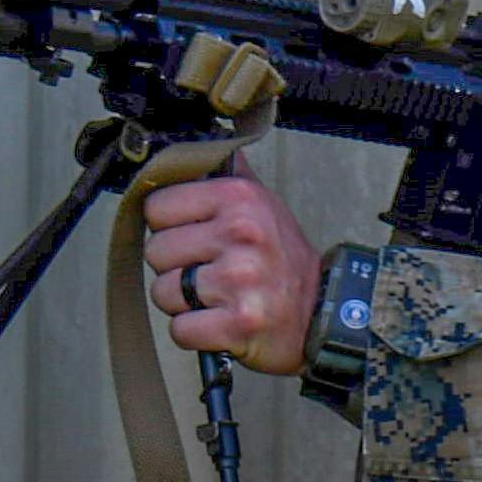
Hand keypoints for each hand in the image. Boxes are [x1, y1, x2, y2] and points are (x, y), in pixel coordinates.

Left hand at [141, 170, 323, 376]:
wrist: (326, 313)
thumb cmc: (284, 260)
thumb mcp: (264, 204)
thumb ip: (228, 175)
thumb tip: (196, 148)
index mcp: (240, 198)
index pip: (156, 207)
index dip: (170, 227)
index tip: (197, 238)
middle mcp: (241, 233)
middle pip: (155, 252)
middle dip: (175, 268)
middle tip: (210, 273)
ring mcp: (240, 280)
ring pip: (163, 293)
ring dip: (183, 303)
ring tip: (216, 299)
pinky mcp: (239, 323)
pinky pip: (180, 330)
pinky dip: (195, 333)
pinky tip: (219, 323)